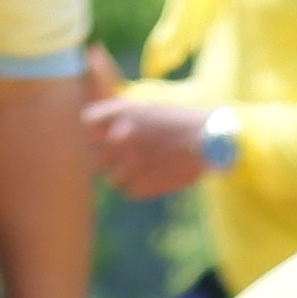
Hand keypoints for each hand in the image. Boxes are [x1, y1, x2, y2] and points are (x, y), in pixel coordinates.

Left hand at [85, 89, 214, 199]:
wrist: (209, 140)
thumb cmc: (179, 121)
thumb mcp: (148, 106)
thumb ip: (119, 113)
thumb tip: (100, 108)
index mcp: (122, 112)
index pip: (87, 123)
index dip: (95, 132)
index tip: (103, 137)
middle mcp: (121, 136)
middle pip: (96, 155)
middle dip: (109, 157)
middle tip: (128, 156)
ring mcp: (131, 162)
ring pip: (112, 177)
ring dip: (124, 175)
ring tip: (145, 168)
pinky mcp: (143, 184)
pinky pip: (129, 190)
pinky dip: (139, 186)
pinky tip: (154, 176)